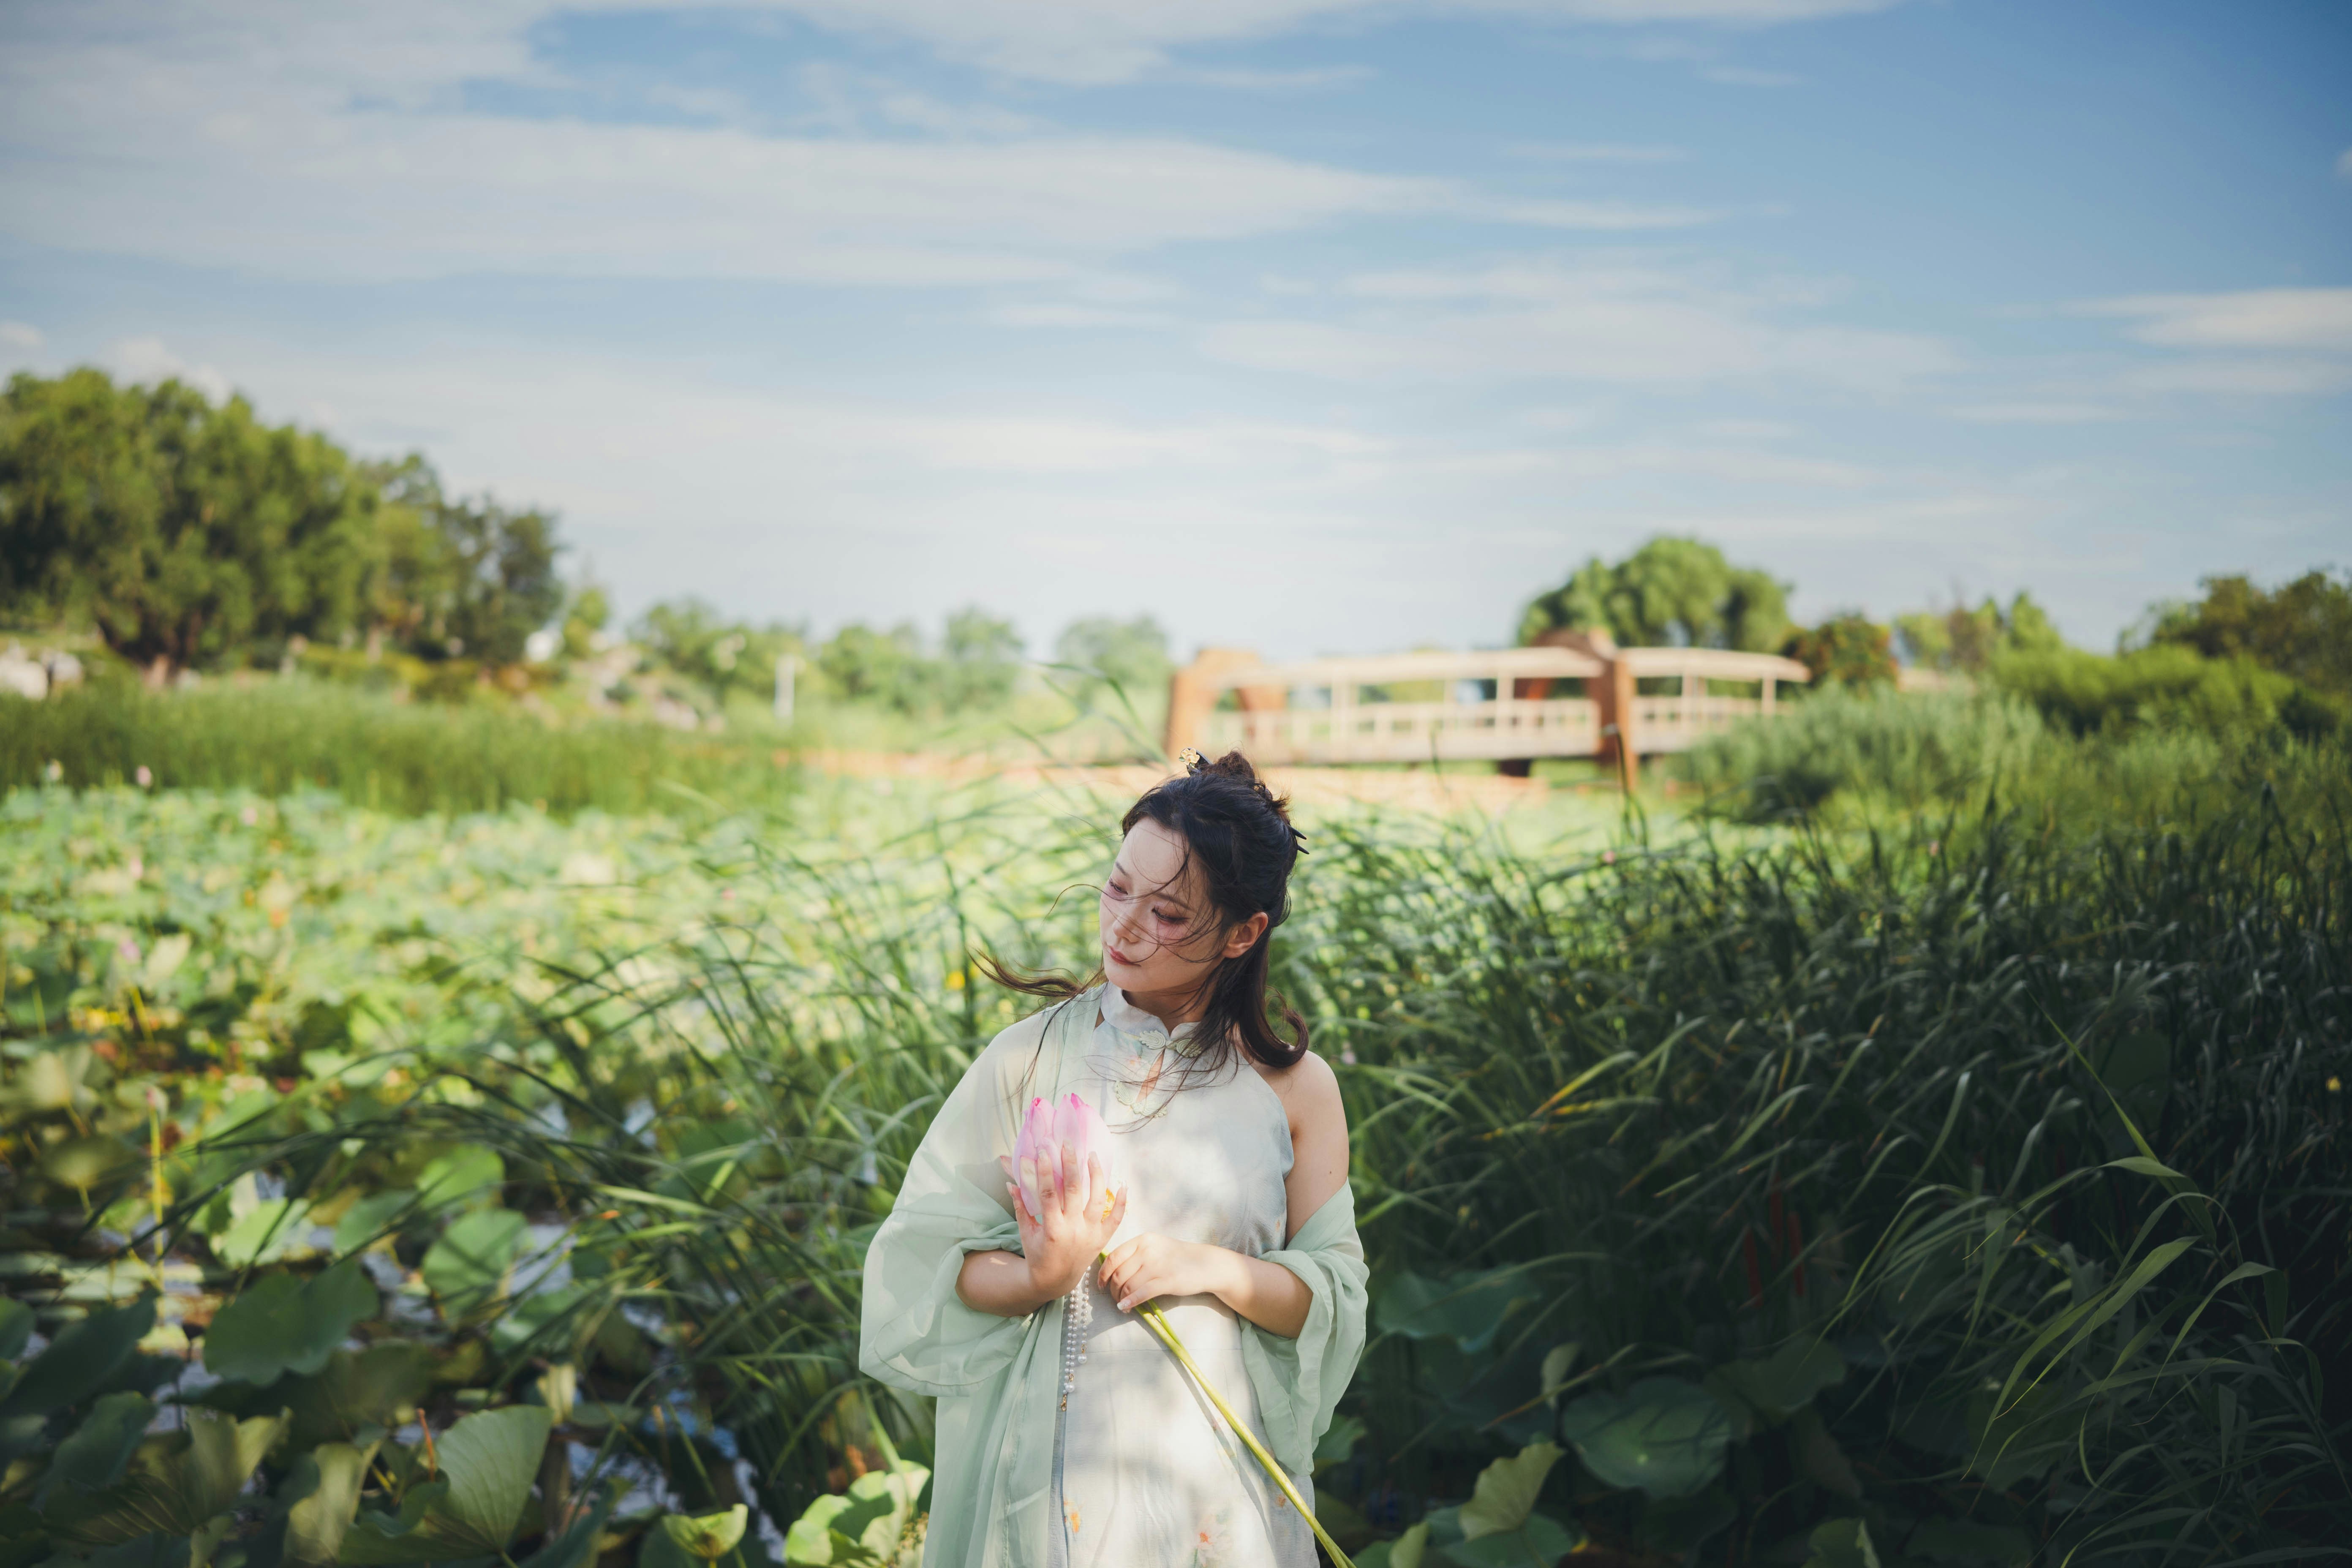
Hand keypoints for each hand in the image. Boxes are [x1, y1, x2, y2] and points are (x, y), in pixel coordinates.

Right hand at [1002, 1146, 1125, 1301]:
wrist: (1056, 1280)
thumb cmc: (1038, 1254)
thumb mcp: (1026, 1232)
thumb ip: (1020, 1206)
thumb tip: (1011, 1181)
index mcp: (1052, 1229)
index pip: (1049, 1193)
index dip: (1046, 1170)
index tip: (1044, 1150)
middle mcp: (1073, 1230)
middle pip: (1075, 1190)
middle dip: (1071, 1164)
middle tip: (1068, 1144)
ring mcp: (1090, 1234)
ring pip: (1098, 1199)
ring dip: (1097, 1175)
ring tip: (1092, 1155)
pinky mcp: (1102, 1239)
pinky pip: (1116, 1219)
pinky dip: (1122, 1202)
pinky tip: (1123, 1184)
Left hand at [1099, 1233, 1241, 1313]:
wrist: (1205, 1263)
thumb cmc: (1177, 1256)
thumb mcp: (1155, 1246)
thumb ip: (1135, 1254)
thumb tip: (1111, 1270)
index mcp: (1143, 1240)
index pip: (1114, 1257)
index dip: (1103, 1273)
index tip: (1101, 1284)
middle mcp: (1148, 1250)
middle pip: (1119, 1274)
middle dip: (1112, 1290)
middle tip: (1114, 1298)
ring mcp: (1158, 1265)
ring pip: (1128, 1285)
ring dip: (1121, 1298)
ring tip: (1122, 1305)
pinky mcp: (1167, 1281)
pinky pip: (1142, 1294)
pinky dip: (1130, 1302)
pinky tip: (1126, 1308)